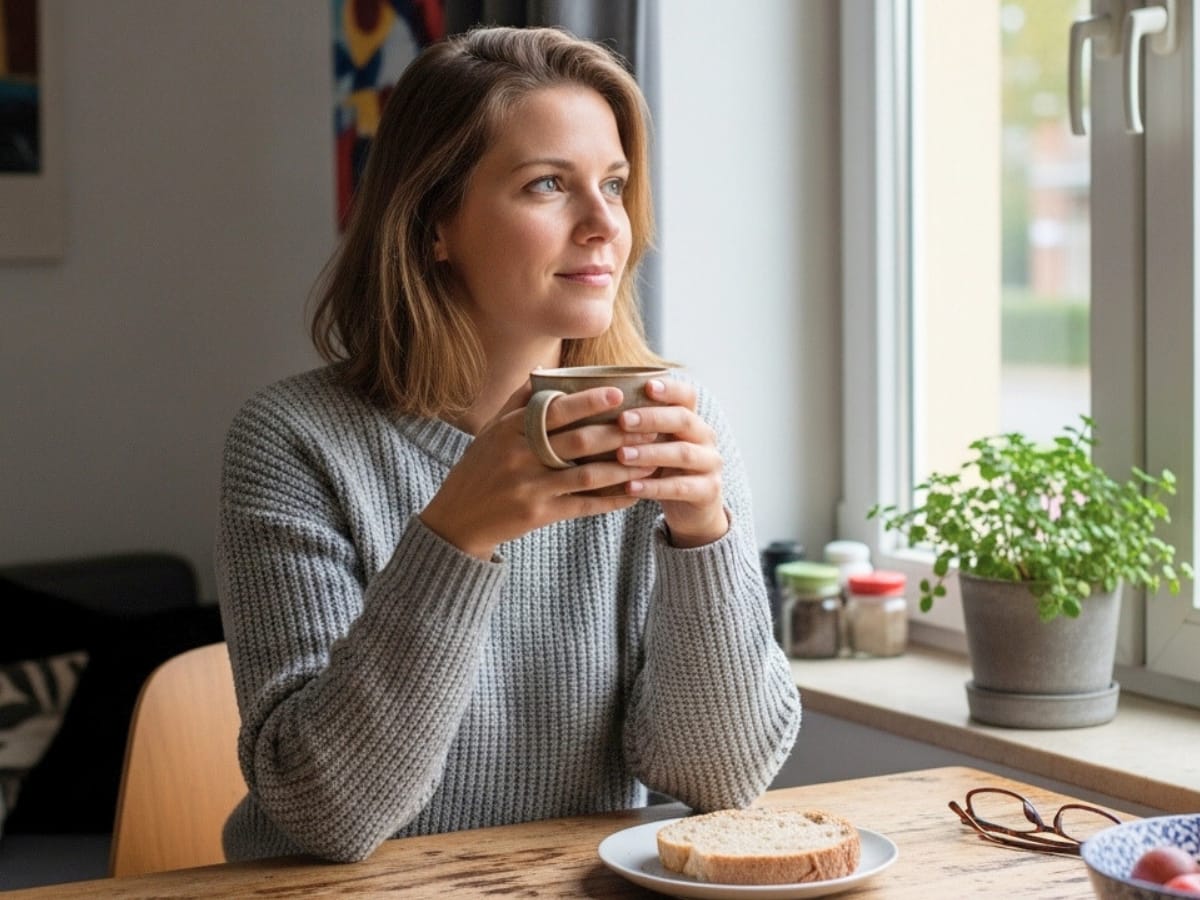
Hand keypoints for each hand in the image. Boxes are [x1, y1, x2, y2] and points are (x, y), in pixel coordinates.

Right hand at [419, 383, 658, 559]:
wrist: (458, 518)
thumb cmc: (480, 468)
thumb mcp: (492, 431)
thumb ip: (518, 401)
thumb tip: (542, 369)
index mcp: (511, 430)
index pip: (556, 410)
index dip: (590, 401)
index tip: (619, 393)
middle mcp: (520, 455)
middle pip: (579, 440)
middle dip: (619, 432)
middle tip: (650, 426)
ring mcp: (530, 486)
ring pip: (587, 474)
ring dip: (623, 468)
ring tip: (652, 460)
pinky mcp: (538, 514)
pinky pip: (583, 505)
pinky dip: (611, 500)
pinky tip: (633, 494)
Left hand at [614, 378, 728, 547]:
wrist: (692, 508)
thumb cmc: (663, 469)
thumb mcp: (654, 444)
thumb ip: (636, 427)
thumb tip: (592, 406)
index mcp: (691, 419)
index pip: (686, 395)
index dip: (669, 388)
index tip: (646, 386)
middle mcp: (705, 437)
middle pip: (684, 420)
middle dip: (652, 419)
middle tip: (622, 420)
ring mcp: (710, 464)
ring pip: (683, 453)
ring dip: (650, 453)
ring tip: (622, 455)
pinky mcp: (708, 491)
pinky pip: (680, 487)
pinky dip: (654, 487)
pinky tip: (630, 487)